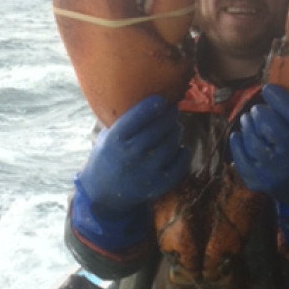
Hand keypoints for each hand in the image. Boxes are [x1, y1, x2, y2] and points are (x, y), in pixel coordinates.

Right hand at [79, 94, 190, 211]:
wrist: (105, 195)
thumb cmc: (107, 158)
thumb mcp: (106, 137)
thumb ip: (122, 120)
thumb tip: (144, 92)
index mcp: (115, 141)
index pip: (137, 117)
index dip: (152, 105)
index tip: (161, 99)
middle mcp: (131, 156)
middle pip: (159, 128)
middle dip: (169, 116)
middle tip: (172, 110)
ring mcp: (146, 172)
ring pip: (171, 143)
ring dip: (176, 131)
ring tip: (175, 126)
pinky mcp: (158, 185)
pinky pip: (179, 165)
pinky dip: (183, 153)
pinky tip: (181, 148)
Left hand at [230, 84, 288, 207]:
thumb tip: (265, 91)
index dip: (277, 96)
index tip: (268, 89)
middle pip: (268, 124)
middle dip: (258, 112)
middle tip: (256, 110)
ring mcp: (274, 170)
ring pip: (252, 139)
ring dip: (246, 125)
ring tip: (247, 119)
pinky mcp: (260, 182)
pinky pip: (241, 158)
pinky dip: (237, 144)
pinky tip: (238, 135)